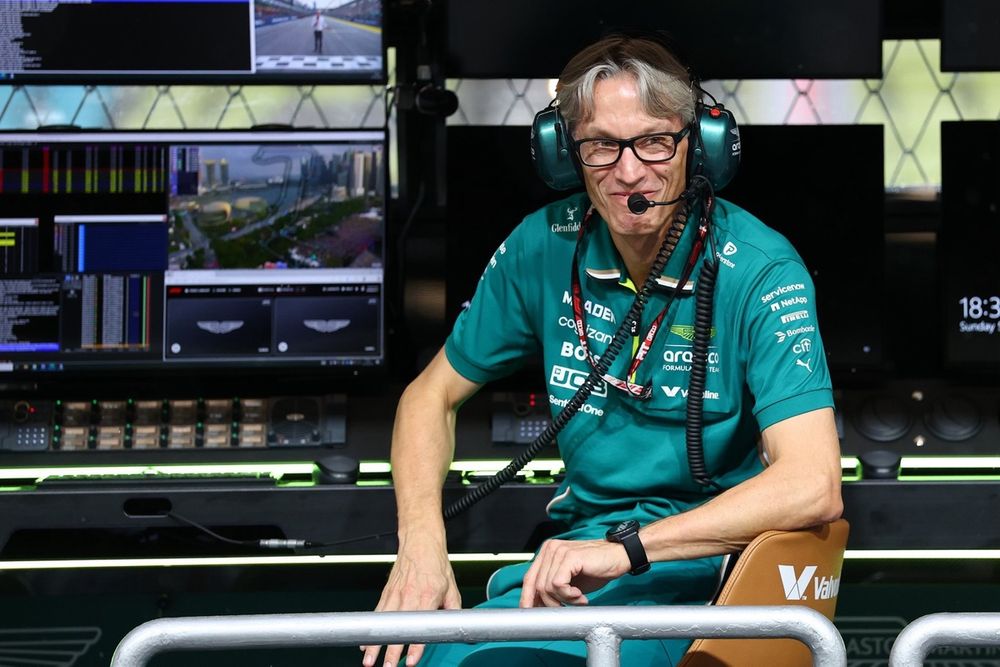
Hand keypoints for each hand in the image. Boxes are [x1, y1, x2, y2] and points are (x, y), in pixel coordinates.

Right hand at [362, 538, 460, 666]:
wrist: (420, 543)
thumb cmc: (436, 564)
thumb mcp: (451, 587)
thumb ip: (453, 610)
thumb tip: (457, 627)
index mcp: (428, 597)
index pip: (420, 627)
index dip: (415, 647)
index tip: (411, 661)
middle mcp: (409, 596)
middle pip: (398, 629)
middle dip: (391, 651)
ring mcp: (395, 594)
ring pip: (383, 624)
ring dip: (375, 644)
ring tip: (369, 661)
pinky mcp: (387, 593)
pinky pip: (377, 614)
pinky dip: (371, 629)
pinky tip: (365, 643)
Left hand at [519, 538, 629, 607]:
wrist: (619, 557)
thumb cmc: (595, 570)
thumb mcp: (570, 581)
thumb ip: (552, 588)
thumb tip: (537, 606)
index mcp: (547, 553)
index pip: (529, 578)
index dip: (527, 598)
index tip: (532, 614)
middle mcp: (550, 549)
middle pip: (536, 585)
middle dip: (550, 603)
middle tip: (566, 608)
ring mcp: (559, 551)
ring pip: (547, 587)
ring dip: (563, 600)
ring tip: (579, 600)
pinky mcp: (569, 556)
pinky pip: (558, 584)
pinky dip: (569, 596)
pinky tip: (581, 596)